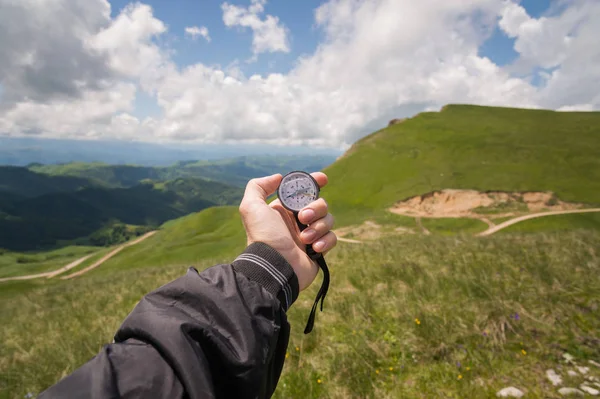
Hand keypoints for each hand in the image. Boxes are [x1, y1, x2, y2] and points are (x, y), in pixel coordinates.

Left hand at [239, 173, 336, 290]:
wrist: (274, 266)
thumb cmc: (263, 236)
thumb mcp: (251, 207)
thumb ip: (258, 186)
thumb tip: (278, 178)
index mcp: (285, 210)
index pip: (304, 191)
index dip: (315, 182)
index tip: (322, 178)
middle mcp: (298, 221)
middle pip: (320, 204)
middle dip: (316, 208)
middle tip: (303, 218)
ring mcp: (310, 236)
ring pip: (328, 220)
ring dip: (318, 226)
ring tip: (304, 239)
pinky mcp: (319, 250)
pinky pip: (332, 238)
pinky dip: (325, 241)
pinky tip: (313, 248)